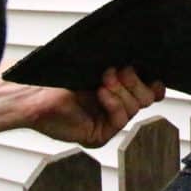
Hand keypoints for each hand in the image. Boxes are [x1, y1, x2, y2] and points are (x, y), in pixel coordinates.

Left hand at [0, 66, 165, 147]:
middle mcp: (116, 107)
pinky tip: (101, 94)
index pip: (151, 91)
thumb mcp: (98, 65)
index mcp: (119, 90)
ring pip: (136, 107)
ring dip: (122, 90)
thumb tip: (145, 55)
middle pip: (148, 98)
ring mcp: (108, 122)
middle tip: (119, 70)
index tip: (152, 73)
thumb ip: (122, 63)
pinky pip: (120, 120)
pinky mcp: (99, 135)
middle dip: (135, 82)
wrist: (35, 92)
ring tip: (104, 79)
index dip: (156, 84)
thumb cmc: (62, 75)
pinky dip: (113, 104)